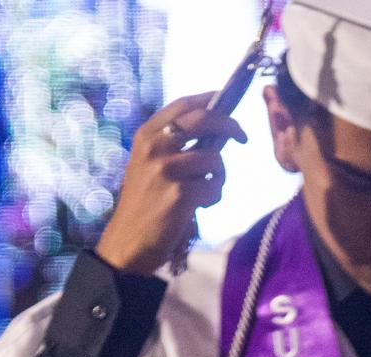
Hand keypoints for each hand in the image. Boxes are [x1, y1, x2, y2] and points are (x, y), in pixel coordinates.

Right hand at [96, 94, 247, 275]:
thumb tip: (216, 129)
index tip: (228, 101)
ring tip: (207, 191)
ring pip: (214, 159)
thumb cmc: (145, 204)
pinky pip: (214, 188)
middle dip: (230, 125)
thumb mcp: (149, 164)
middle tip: (242, 136)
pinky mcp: (179, 195)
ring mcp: (166, 170)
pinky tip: (200, 206)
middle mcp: (155, 147)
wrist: (128, 242)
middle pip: (204, 120)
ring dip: (219, 176)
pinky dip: (214, 197)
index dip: (210, 99)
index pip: (184, 105)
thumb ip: (174, 145)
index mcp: (147, 135)